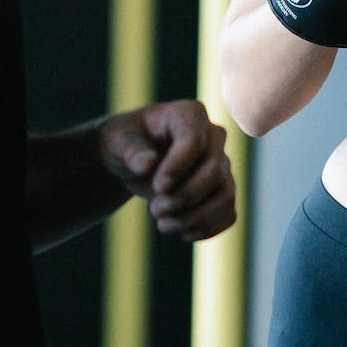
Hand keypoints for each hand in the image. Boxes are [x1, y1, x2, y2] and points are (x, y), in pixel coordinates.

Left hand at [98, 100, 236, 240]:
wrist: (134, 161)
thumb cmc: (126, 143)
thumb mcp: (118, 141)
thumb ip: (131, 150)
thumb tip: (147, 164)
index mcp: (190, 114)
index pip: (195, 141)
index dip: (178, 167)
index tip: (157, 187)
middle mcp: (214, 136)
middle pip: (215, 171)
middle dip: (185, 197)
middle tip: (155, 210)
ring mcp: (223, 164)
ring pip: (225, 195)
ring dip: (195, 218)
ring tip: (163, 225)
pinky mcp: (222, 189)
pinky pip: (228, 213)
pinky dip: (207, 228)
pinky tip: (182, 232)